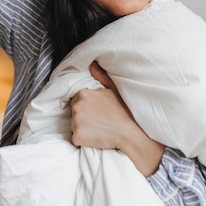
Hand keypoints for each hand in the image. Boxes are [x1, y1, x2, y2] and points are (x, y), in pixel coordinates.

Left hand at [70, 61, 164, 176]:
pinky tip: (96, 138)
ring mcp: (76, 122)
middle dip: (83, 116)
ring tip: (98, 128)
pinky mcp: (77, 136)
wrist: (130, 133)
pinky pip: (76, 139)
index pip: (77, 100)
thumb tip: (92, 64)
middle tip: (99, 120)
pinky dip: (83, 140)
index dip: (87, 106)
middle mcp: (77, 106)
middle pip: (74, 113)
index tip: (97, 111)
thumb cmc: (124, 110)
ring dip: (82, 128)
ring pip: (74, 126)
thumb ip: (100, 75)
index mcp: (83, 93)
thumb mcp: (114, 89)